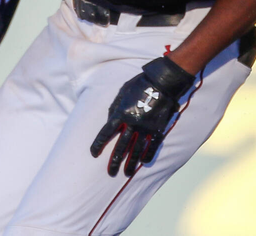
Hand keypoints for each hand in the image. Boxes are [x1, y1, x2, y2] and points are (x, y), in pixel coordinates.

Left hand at [91, 56, 194, 176]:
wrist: (162, 82)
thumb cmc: (140, 84)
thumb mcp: (122, 92)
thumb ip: (114, 107)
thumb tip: (109, 119)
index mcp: (120, 114)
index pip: (106, 133)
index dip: (98, 145)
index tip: (93, 154)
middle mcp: (132, 123)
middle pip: (120, 147)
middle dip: (114, 161)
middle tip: (111, 172)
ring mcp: (146, 128)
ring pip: (136, 150)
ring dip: (131, 163)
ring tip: (127, 173)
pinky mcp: (158, 129)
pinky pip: (152, 145)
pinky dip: (148, 154)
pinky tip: (144, 162)